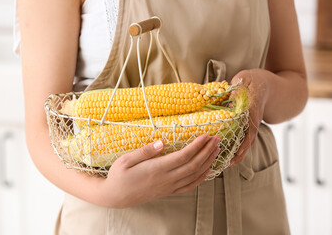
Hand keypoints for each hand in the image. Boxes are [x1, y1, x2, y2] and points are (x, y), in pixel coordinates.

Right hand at [101, 134, 219, 207]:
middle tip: (217, 139)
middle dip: (207, 151)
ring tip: (216, 150)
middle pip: (193, 165)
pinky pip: (189, 186)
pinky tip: (207, 170)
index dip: (197, 146)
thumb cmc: (119, 175)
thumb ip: (145, 151)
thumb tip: (162, 141)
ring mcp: (168, 187)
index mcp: (156, 169)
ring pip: (194, 176)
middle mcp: (166, 179)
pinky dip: (201, 178)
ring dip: (208, 162)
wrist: (115, 196)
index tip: (206, 135)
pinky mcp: (168, 192)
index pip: (183, 156)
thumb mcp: (126, 160)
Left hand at [229, 69, 267, 165]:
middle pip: (249, 140)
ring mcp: (253, 123)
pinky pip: (246, 137)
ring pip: (248, 141)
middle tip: (228, 164)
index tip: (236, 153)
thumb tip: (229, 102)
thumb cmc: (254, 80)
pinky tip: (229, 153)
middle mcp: (254, 119)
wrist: (268, 83)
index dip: (244, 143)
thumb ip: (237, 89)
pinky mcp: (250, 124)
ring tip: (227, 163)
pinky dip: (239, 146)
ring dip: (239, 153)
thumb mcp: (244, 79)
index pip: (250, 129)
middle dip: (240, 153)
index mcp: (252, 109)